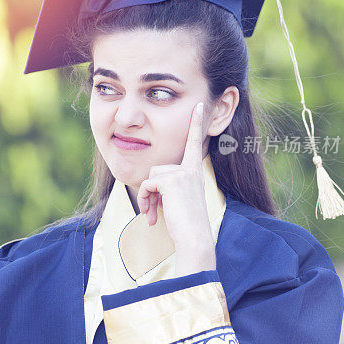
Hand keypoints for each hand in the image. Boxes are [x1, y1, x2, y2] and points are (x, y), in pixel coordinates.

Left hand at [136, 102, 215, 261]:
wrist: (194, 239)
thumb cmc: (186, 224)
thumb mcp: (178, 199)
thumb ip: (169, 186)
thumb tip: (151, 183)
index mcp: (194, 171)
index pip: (195, 143)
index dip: (196, 123)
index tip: (199, 104)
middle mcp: (191, 168)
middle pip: (157, 168)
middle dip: (151, 191)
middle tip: (155, 212)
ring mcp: (182, 173)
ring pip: (150, 177)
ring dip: (147, 198)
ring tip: (154, 215)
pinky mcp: (171, 180)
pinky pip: (146, 184)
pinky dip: (144, 200)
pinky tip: (152, 216)